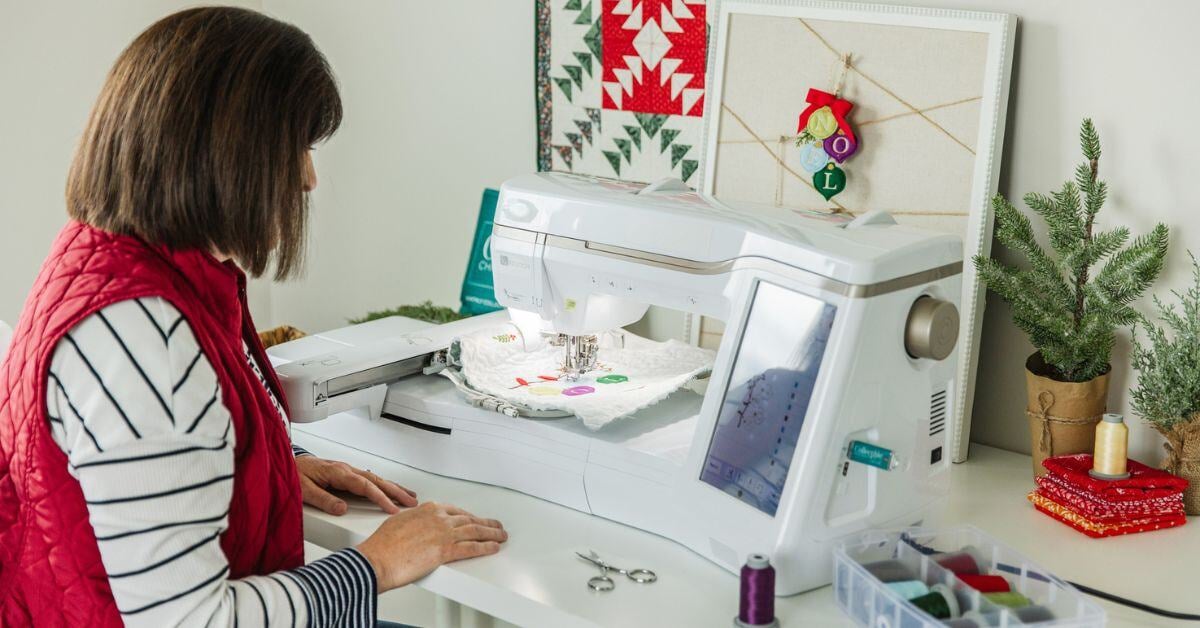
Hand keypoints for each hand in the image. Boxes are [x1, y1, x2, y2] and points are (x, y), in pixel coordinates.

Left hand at [295, 455, 417, 514]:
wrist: (284, 463)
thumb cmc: (293, 475)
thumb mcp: (303, 490)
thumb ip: (323, 500)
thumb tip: (342, 509)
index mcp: (338, 472)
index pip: (365, 486)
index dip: (380, 498)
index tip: (392, 509)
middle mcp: (345, 469)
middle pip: (376, 480)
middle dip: (396, 491)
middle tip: (411, 502)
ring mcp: (346, 470)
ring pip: (375, 479)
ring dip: (393, 487)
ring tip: (409, 495)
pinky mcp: (345, 474)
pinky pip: (369, 480)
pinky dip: (383, 485)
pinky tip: (389, 489)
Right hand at [357, 502, 506, 590]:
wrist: (377, 558)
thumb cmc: (382, 545)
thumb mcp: (398, 522)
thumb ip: (412, 522)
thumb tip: (415, 526)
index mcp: (427, 509)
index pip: (454, 511)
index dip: (468, 516)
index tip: (474, 519)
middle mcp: (438, 518)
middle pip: (468, 519)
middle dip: (484, 523)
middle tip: (495, 525)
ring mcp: (444, 533)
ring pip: (475, 531)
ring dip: (491, 533)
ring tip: (501, 535)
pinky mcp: (446, 550)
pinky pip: (472, 548)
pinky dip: (485, 547)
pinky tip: (493, 547)